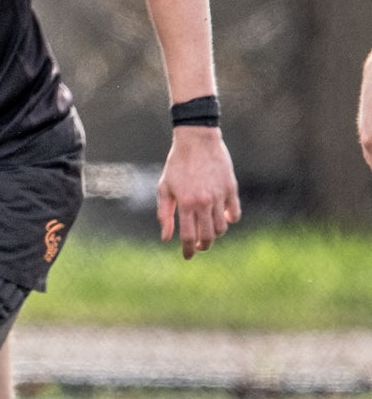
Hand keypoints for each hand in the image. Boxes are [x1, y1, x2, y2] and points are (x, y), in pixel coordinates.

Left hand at [156, 127, 238, 258]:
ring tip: (208, 231)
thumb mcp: (164, 189)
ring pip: (222, 227)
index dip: (188, 250)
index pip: (189, 236)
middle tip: (199, 247)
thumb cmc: (176, 165)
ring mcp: (219, 196)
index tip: (187, 257)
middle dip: (203, 246)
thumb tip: (166, 238)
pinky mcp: (231, 188)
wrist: (197, 141)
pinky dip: (230, 219)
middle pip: (208, 236)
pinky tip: (223, 218)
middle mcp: (204, 202)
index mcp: (186, 203)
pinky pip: (235, 213)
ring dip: (215, 233)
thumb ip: (165, 214)